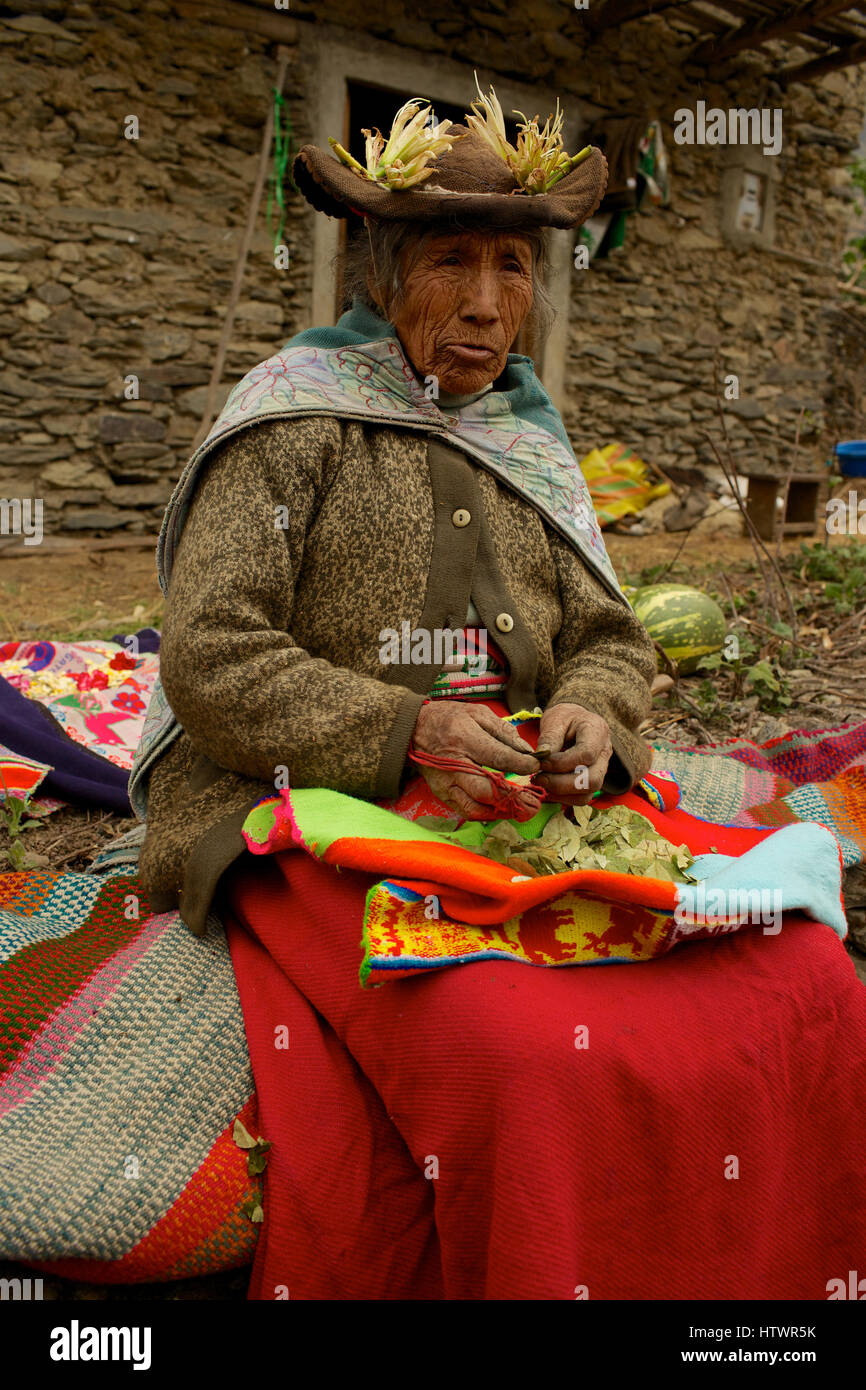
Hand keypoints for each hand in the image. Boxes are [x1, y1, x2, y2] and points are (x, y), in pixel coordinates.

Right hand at [411, 700, 539, 818]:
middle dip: (514, 797)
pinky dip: (486, 814)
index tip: (536, 766)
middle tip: (533, 801)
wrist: (414, 729)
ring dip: (501, 811)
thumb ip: (504, 732)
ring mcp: (446, 782)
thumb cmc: (450, 719)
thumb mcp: (478, 714)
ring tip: (521, 810)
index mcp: (465, 739)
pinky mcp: (442, 794)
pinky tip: (501, 810)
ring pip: (476, 806)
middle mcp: (454, 764)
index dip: (522, 765)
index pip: (498, 757)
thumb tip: (528, 752)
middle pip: (487, 789)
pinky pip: (465, 811)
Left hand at [534, 703, 611, 804]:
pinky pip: (582, 798)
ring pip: (588, 793)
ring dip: (561, 793)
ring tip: (541, 782)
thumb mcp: (555, 719)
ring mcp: (602, 768)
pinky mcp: (593, 780)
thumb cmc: (565, 718)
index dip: (562, 763)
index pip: (586, 755)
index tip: (541, 762)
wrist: (574, 720)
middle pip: (592, 780)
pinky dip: (563, 798)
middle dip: (561, 784)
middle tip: (538, 777)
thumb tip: (540, 758)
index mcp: (597, 732)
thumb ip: (549, 738)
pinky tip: (547, 788)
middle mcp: (605, 752)